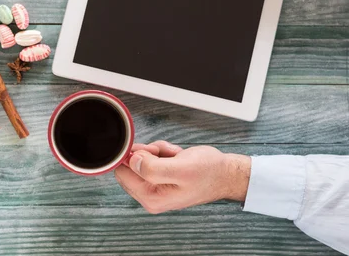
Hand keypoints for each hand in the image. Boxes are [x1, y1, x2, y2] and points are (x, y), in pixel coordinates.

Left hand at [114, 140, 250, 213]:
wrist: (225, 174)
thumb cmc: (208, 174)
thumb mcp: (180, 169)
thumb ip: (152, 168)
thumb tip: (132, 160)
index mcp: (151, 198)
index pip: (122, 173)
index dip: (134, 157)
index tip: (150, 152)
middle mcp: (151, 195)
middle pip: (131, 165)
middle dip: (148, 154)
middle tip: (165, 155)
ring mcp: (156, 186)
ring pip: (143, 158)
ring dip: (158, 151)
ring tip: (175, 156)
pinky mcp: (162, 177)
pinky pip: (153, 157)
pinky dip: (164, 152)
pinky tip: (177, 157)